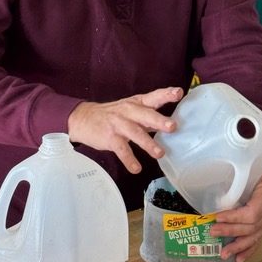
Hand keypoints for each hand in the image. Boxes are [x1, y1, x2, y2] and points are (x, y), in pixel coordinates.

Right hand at [67, 87, 182, 172]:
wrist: (83, 118)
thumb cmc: (113, 115)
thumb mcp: (131, 110)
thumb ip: (149, 116)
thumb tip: (170, 125)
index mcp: (137, 103)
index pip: (154, 96)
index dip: (166, 94)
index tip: (179, 92)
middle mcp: (129, 111)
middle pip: (145, 114)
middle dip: (159, 120)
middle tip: (172, 126)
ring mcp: (118, 124)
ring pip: (135, 133)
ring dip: (148, 143)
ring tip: (160, 153)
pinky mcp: (109, 137)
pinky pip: (121, 149)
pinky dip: (129, 159)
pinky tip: (136, 168)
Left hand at [209, 165, 261, 261]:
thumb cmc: (257, 166)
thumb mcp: (248, 167)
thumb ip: (236, 179)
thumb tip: (213, 188)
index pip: (251, 213)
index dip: (234, 218)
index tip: (217, 217)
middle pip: (251, 226)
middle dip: (231, 231)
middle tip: (213, 232)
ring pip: (254, 236)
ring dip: (238, 246)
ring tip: (224, 254)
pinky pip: (257, 239)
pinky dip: (248, 250)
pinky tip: (239, 259)